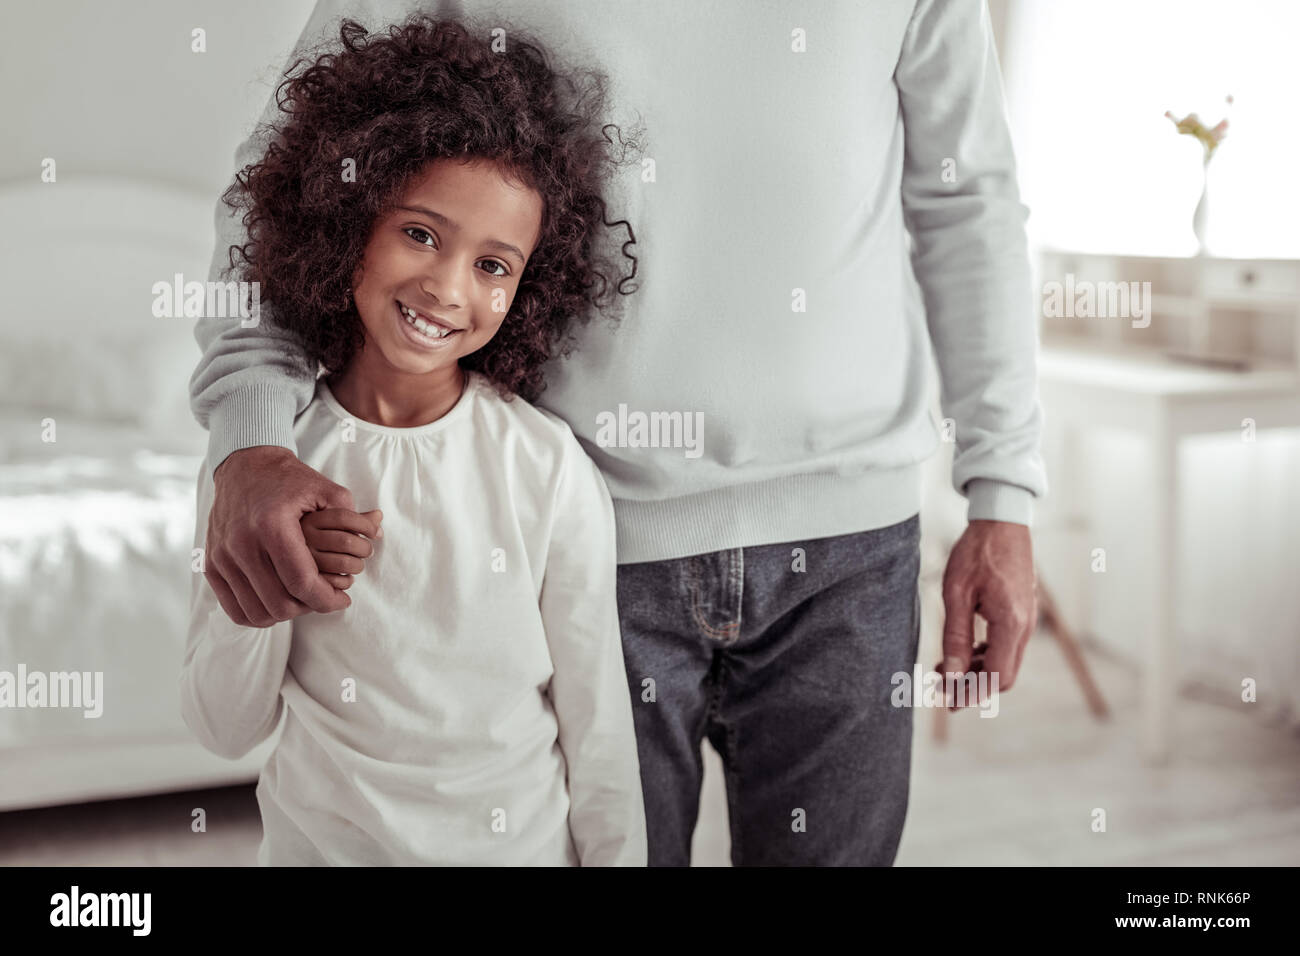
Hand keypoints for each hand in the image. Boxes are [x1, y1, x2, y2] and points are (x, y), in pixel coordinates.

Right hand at [205, 446, 382, 625]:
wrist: (243, 467)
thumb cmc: (288, 480)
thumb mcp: (325, 488)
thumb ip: (352, 515)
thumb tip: (377, 535)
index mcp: (272, 526)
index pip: (301, 582)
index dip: (326, 600)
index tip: (343, 601)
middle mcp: (242, 544)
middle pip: (280, 603)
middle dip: (309, 608)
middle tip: (323, 597)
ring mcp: (222, 557)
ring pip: (258, 612)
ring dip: (285, 614)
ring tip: (303, 600)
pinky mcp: (211, 565)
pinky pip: (235, 608)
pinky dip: (259, 614)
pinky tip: (279, 602)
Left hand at [934, 519, 1036, 708]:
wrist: (1002, 522)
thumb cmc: (976, 553)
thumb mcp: (957, 593)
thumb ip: (955, 637)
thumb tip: (951, 674)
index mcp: (1011, 623)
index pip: (995, 676)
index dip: (971, 692)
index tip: (946, 699)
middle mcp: (1025, 626)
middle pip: (1004, 676)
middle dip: (973, 687)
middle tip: (942, 687)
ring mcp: (1028, 620)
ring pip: (1006, 663)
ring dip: (978, 672)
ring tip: (944, 668)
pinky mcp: (1023, 614)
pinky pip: (1007, 647)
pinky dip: (986, 656)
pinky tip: (962, 651)